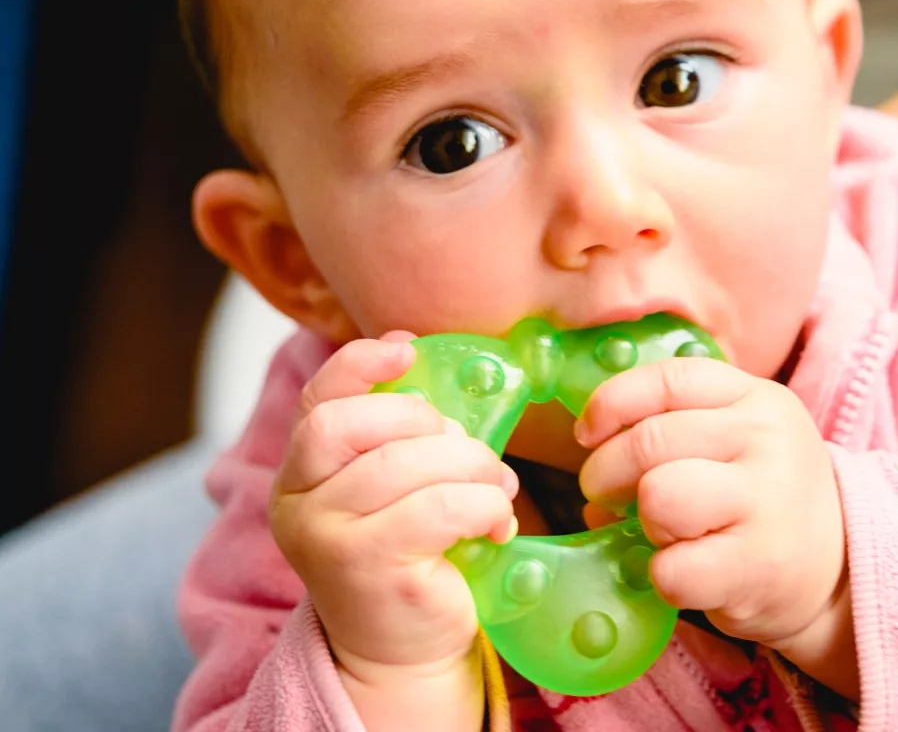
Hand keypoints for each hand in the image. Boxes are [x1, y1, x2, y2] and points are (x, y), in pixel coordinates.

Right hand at [269, 333, 518, 684]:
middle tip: (468, 448)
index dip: (359, 364)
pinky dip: (483, 504)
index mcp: (301, 472)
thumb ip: (396, 433)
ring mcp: (327, 539)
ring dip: (471, 464)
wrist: (403, 650)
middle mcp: (298, 503)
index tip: (406, 349)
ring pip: (404, 464)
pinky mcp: (369, 570)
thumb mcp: (391, 486)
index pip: (317, 400)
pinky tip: (496, 523)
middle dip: (425, 421)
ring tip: (498, 486)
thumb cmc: (407, 551)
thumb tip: (414, 352)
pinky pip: (438, 508)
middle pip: (354, 424)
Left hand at [575, 357, 848, 663]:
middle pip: (650, 441)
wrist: (842, 566)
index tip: (587, 433)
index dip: (612, 402)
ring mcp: (766, 503)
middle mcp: (765, 441)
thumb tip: (591, 450)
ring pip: (659, 496)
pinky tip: (685, 571)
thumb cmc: (764, 494)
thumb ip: (674, 424)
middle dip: (606, 470)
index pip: (669, 378)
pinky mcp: (758, 567)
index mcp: (756, 398)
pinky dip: (662, 575)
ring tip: (663, 530)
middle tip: (603, 492)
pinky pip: (672, 568)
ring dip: (644, 519)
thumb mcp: (739, 435)